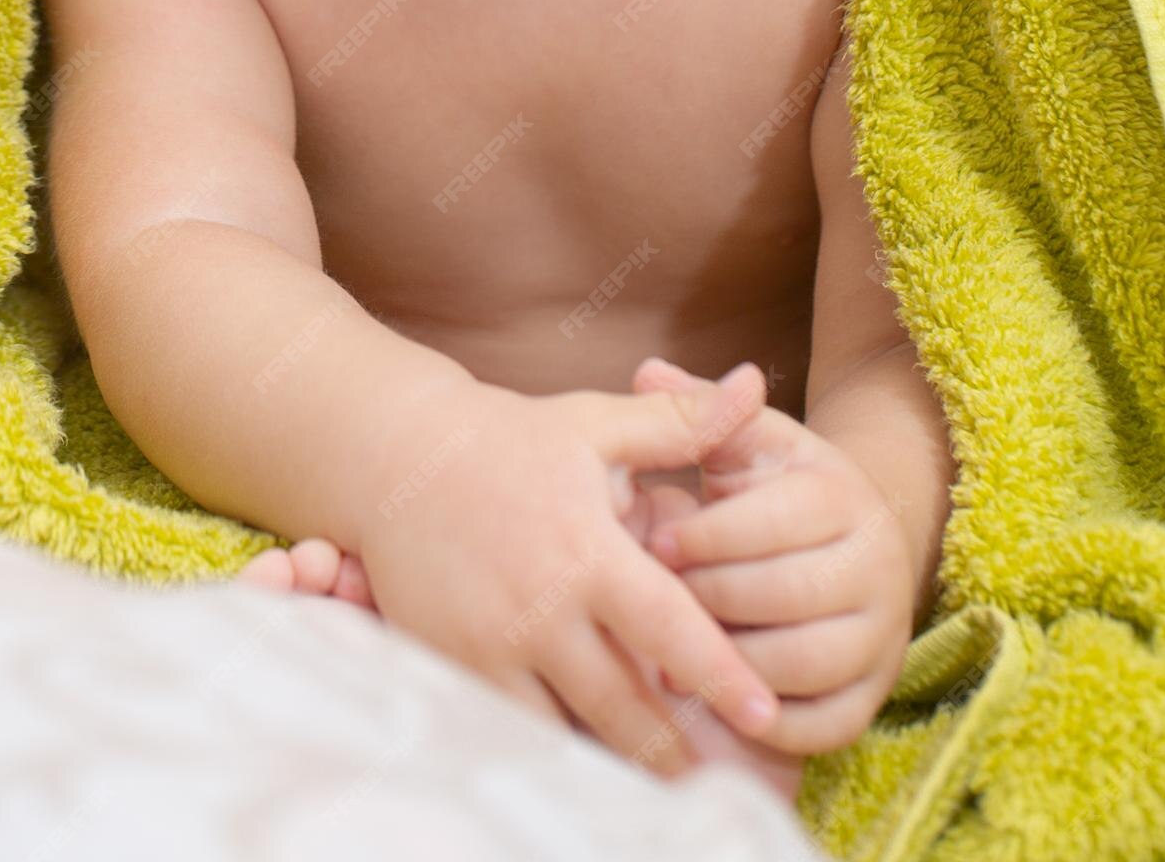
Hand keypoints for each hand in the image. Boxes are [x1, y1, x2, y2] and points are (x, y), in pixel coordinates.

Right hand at [352, 368, 782, 777]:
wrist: (399, 459)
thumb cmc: (511, 440)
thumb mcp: (598, 425)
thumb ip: (682, 423)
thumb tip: (754, 384)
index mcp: (587, 551)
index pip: (669, 627)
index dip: (721, 677)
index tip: (766, 716)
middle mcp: (541, 610)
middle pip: (625, 707)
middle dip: (678, 751)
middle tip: (727, 776)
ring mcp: (493, 649)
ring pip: (571, 734)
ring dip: (622, 759)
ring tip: (671, 779)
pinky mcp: (454, 670)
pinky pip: (519, 731)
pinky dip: (560, 750)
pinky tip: (595, 760)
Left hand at [627, 357, 914, 757]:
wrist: (854, 540)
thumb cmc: (777, 489)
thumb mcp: (746, 443)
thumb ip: (697, 410)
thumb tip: (646, 370)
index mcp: (841, 495)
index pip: (773, 522)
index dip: (706, 537)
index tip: (654, 544)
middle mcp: (875, 564)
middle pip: (786, 594)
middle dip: (709, 600)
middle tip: (651, 606)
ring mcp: (883, 634)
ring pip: (806, 663)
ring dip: (731, 666)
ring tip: (671, 658)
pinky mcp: (875, 694)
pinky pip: (827, 726)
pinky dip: (770, 725)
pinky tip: (715, 705)